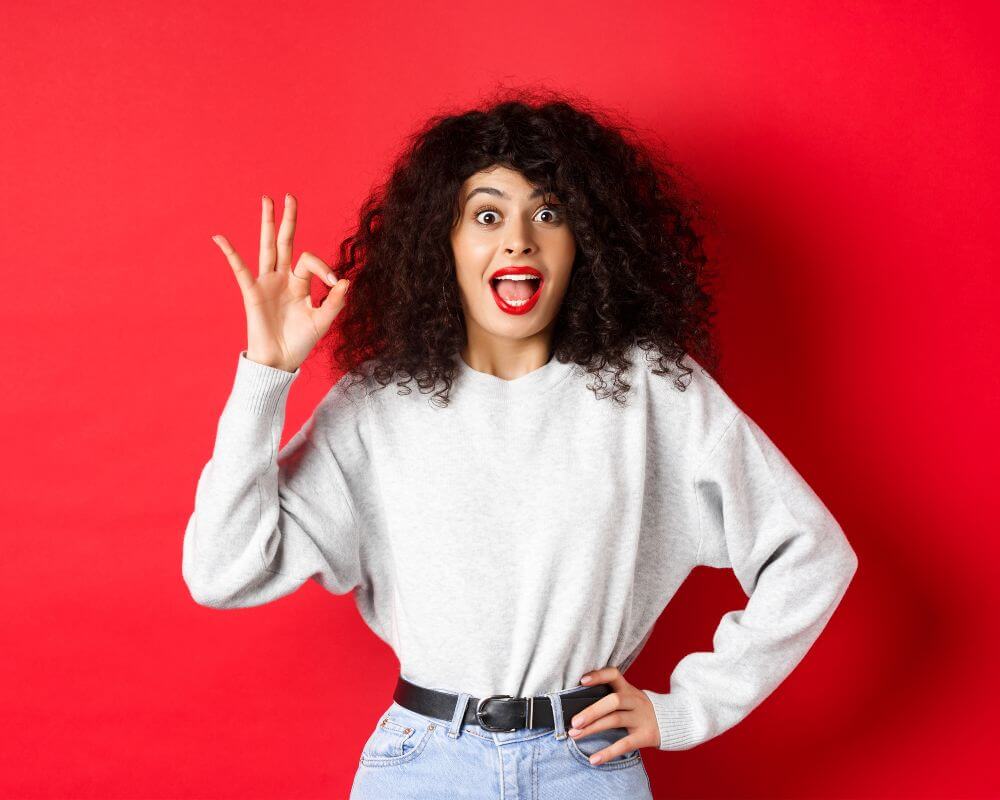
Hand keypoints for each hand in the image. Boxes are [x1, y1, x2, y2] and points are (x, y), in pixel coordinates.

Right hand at [211, 194, 350, 372]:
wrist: (280, 361)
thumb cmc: (300, 342)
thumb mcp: (322, 321)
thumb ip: (334, 301)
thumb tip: (346, 280)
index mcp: (300, 284)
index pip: (310, 261)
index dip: (323, 266)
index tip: (333, 282)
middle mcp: (283, 278)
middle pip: (285, 242)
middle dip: (288, 220)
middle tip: (290, 196)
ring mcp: (266, 283)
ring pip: (266, 247)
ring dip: (266, 223)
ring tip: (267, 200)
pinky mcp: (252, 293)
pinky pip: (240, 270)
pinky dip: (230, 254)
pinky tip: (220, 238)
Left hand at [566, 666, 660, 763]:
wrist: (673, 722)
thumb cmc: (638, 710)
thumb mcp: (629, 699)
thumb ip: (609, 699)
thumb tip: (576, 708)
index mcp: (628, 689)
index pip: (614, 675)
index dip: (599, 676)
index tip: (582, 680)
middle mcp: (635, 701)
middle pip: (613, 701)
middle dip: (591, 711)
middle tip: (573, 721)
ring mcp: (641, 718)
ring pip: (615, 720)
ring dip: (593, 728)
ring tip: (575, 735)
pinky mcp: (645, 736)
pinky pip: (625, 744)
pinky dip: (608, 753)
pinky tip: (594, 759)